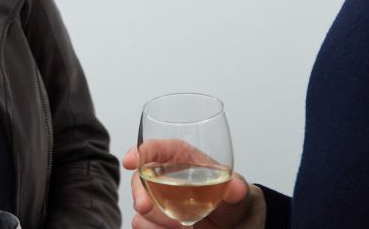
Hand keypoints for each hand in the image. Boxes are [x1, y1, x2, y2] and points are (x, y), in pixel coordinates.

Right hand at [123, 145, 265, 228]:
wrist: (234, 225)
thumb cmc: (232, 199)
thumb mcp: (237, 192)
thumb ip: (236, 188)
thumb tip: (235, 187)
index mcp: (181, 157)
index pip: (155, 148)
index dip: (140, 152)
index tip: (130, 161)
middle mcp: (165, 175)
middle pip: (140, 177)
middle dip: (139, 192)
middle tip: (145, 207)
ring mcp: (159, 199)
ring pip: (141, 204)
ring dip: (155, 218)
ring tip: (180, 224)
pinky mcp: (157, 220)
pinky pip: (143, 224)